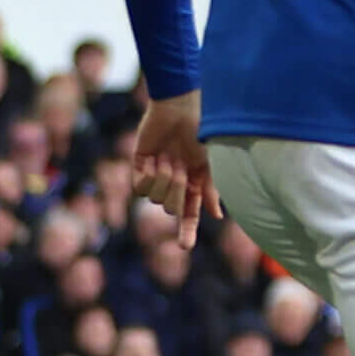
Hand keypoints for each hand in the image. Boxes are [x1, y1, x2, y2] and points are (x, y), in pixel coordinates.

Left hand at [133, 92, 221, 249]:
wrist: (179, 108)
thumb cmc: (201, 132)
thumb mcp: (211, 164)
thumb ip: (211, 190)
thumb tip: (215, 216)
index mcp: (194, 183)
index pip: (189, 214)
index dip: (186, 231)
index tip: (184, 247)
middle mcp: (175, 182)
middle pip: (171, 207)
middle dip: (176, 190)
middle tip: (181, 167)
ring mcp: (156, 174)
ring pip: (154, 199)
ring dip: (163, 180)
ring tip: (167, 159)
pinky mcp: (139, 165)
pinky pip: (139, 187)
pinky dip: (148, 175)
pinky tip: (153, 159)